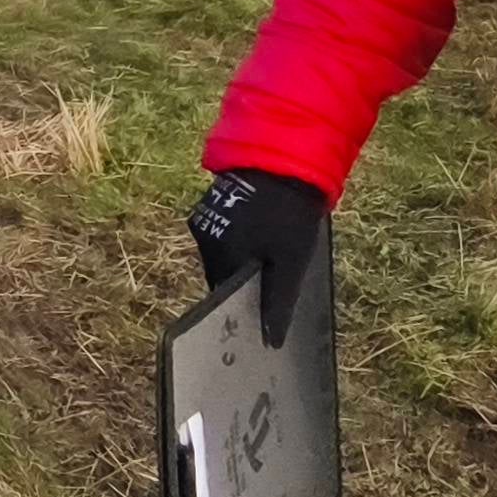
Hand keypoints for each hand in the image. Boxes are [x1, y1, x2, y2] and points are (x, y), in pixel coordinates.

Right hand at [187, 169, 329, 347]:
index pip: (224, 296)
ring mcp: (206, 218)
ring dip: (243, 256)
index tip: (262, 305)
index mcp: (221, 257)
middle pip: (221, 274)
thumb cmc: (290, 213)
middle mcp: (205, 239)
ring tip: (273, 247)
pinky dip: (240, 238)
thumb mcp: (291, 261)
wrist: (285, 155)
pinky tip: (264, 230)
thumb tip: (270, 340)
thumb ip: (278, 301)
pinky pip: (223, 233)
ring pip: (222, 253)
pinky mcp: (213, 202)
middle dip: (244, 279)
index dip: (243, 304)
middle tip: (274, 274)